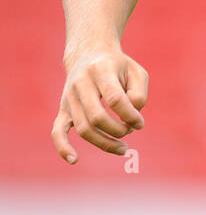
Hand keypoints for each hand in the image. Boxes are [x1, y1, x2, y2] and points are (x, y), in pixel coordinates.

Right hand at [52, 48, 147, 162]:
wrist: (88, 54)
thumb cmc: (118, 67)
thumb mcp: (136, 73)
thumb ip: (139, 94)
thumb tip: (132, 116)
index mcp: (101, 70)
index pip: (115, 99)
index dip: (131, 116)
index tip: (140, 122)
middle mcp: (81, 83)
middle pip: (97, 117)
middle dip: (119, 130)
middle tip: (131, 130)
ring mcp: (69, 97)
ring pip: (84, 129)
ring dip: (105, 142)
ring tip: (123, 148)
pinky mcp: (63, 109)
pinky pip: (58, 131)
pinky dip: (63, 147)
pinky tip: (74, 160)